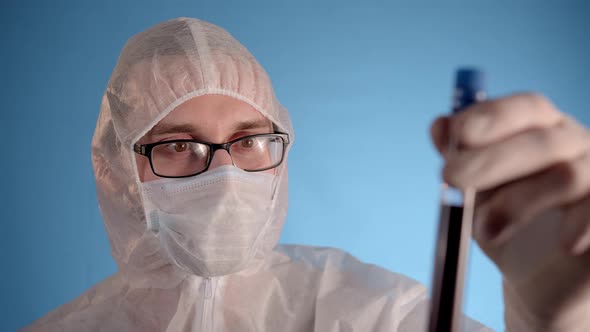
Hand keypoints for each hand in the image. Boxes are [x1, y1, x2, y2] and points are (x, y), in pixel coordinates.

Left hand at [430, 93, 589, 330]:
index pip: (525, 108)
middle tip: (450, 178)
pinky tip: (562, 246)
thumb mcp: (473, 191)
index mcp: (541, 131)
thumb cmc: (505, 225)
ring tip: (484, 230)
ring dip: (516, 204)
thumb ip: (459, 157)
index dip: (492, 117)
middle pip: (541, 141)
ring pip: (566, 176)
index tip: (459, 135)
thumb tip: (440, 126)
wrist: (539, 279)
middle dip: (490, 160)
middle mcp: (576, 146)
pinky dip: (576, 226)